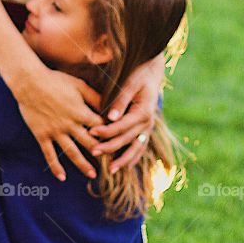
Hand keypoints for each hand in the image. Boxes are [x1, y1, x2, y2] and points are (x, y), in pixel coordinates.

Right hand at [10, 64, 104, 181]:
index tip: (118, 143)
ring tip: (92, 175)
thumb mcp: (79, 84)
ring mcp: (55, 132)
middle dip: (101, 154)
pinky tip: (62, 177)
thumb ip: (95, 97)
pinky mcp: (42, 135)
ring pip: (72, 152)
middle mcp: (69, 124)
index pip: (101, 128)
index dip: (110, 136)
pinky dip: (56, 167)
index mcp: (80, 112)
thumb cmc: (55, 80)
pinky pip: (49, 154)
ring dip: (83, 165)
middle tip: (111, 165)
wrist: (29, 82)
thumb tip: (109, 107)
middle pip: (90, 144)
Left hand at [88, 53, 164, 173]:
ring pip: (136, 148)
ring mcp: (148, 128)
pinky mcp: (146, 130)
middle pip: (126, 139)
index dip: (106, 131)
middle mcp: (148, 122)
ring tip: (111, 170)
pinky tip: (124, 167)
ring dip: (123, 160)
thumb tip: (110, 117)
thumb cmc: (138, 74)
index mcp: (144, 111)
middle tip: (93, 151)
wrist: (152, 73)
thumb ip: (120, 100)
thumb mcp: (130, 83)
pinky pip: (140, 147)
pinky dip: (133, 158)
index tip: (91, 133)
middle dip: (109, 147)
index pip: (122, 126)